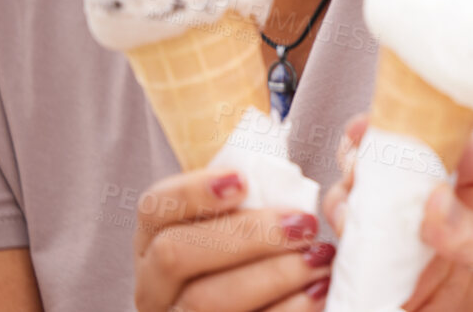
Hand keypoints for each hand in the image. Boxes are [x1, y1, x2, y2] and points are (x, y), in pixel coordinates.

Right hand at [133, 167, 335, 311]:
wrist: (259, 301)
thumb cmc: (256, 249)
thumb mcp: (242, 220)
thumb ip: (253, 194)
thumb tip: (284, 175)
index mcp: (154, 239)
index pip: (154, 207)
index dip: (193, 192)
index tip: (243, 182)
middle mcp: (153, 284)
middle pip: (175, 255)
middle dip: (247, 236)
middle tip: (304, 225)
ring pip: (204, 301)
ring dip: (273, 275)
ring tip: (319, 258)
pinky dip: (287, 308)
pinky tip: (319, 289)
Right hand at [323, 115, 472, 311]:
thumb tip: (432, 202)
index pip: (455, 144)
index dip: (414, 134)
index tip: (376, 134)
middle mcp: (465, 202)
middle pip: (409, 172)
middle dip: (374, 166)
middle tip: (353, 173)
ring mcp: (436, 241)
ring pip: (384, 211)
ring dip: (357, 206)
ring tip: (347, 211)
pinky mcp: (414, 280)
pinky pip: (376, 259)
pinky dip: (355, 252)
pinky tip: (347, 248)